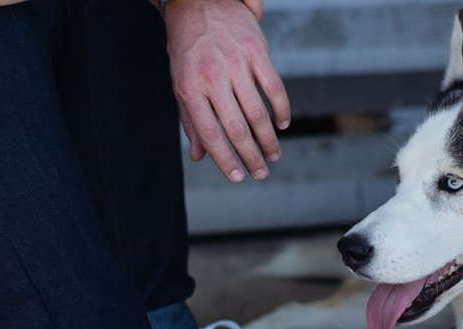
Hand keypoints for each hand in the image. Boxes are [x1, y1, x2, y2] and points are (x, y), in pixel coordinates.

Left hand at [165, 0, 289, 182]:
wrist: (199, 1)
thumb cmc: (187, 48)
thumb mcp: (180, 83)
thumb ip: (190, 119)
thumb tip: (199, 156)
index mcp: (190, 87)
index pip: (210, 133)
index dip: (225, 159)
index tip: (238, 177)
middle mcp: (213, 76)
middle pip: (237, 128)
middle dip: (251, 156)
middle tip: (261, 174)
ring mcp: (236, 63)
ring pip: (258, 112)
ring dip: (269, 139)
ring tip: (273, 156)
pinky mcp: (257, 50)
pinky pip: (274, 86)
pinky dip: (281, 109)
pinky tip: (282, 124)